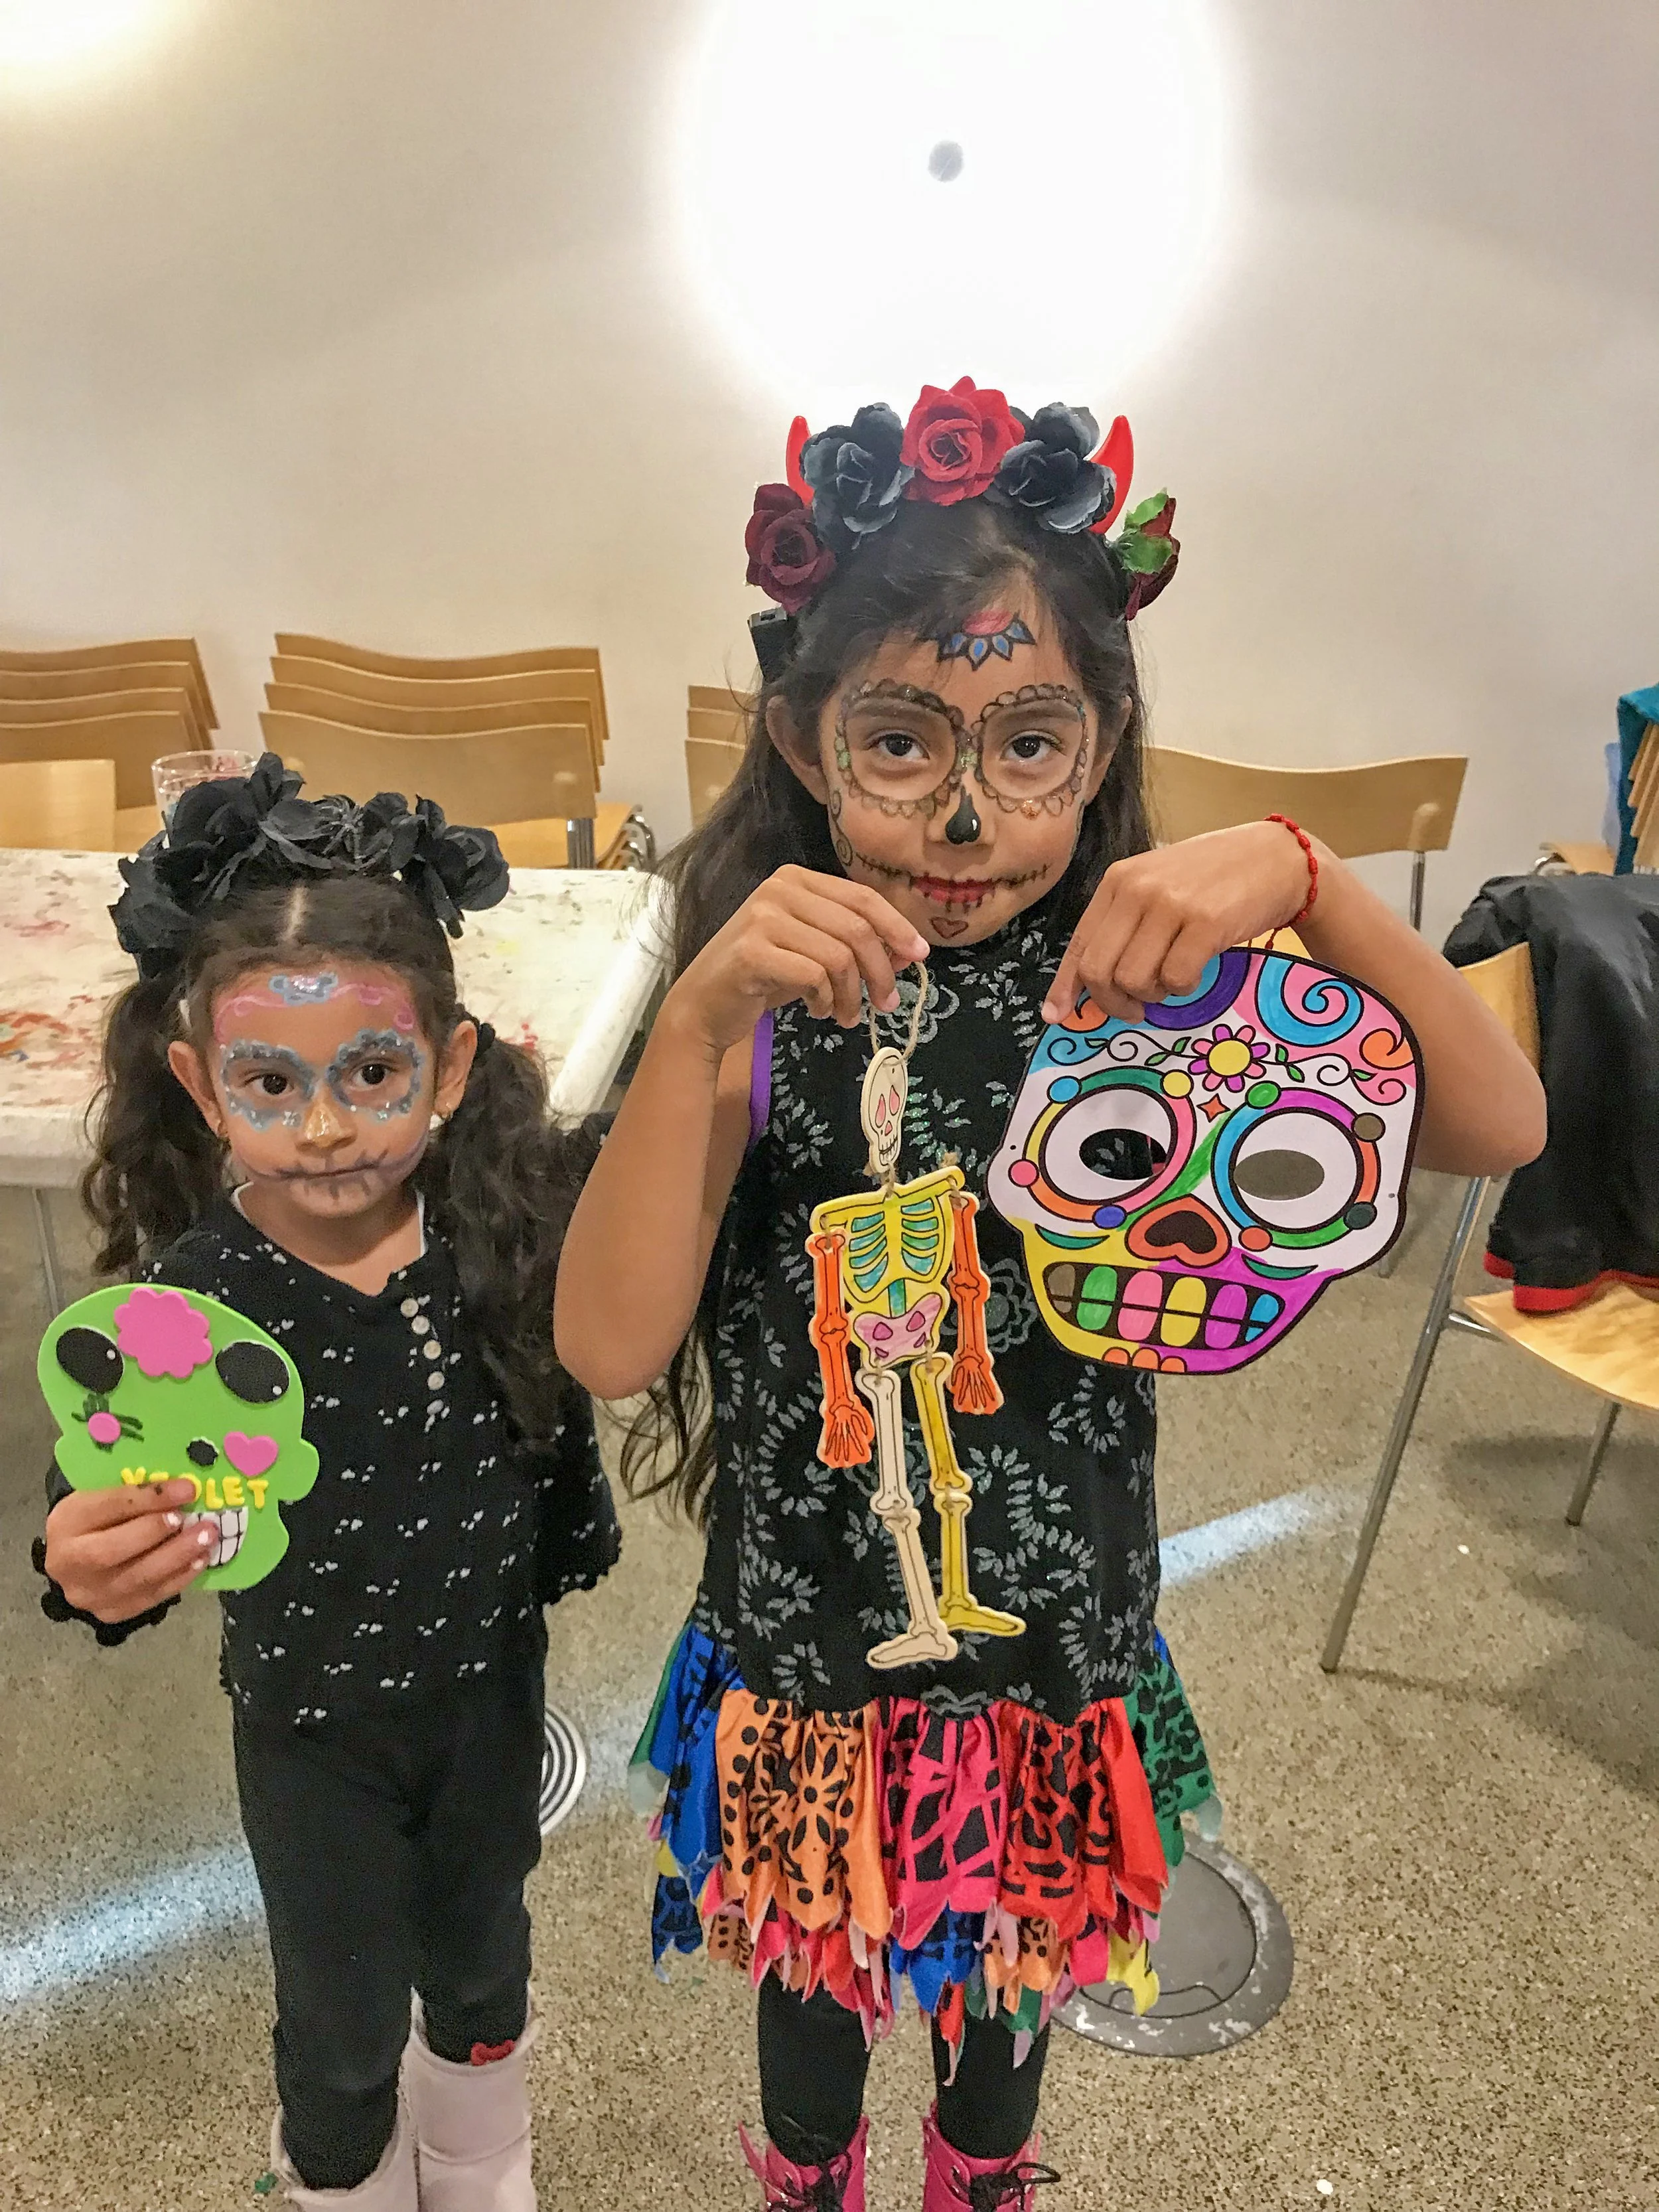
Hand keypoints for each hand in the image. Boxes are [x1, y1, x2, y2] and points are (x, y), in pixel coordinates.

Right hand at [44, 1481, 217, 1622]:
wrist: (78, 1558)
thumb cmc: (98, 1518)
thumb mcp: (104, 1496)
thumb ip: (135, 1493)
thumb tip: (183, 1488)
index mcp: (65, 1522)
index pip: (107, 1507)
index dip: (150, 1498)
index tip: (187, 1489)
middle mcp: (68, 1563)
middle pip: (113, 1550)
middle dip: (159, 1533)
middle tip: (197, 1520)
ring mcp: (88, 1594)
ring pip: (136, 1578)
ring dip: (179, 1557)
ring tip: (208, 1538)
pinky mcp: (110, 1612)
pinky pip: (149, 1597)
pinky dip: (179, 1578)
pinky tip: (200, 1560)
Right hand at [666, 865, 931, 1055]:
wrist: (703, 1006)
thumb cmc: (762, 977)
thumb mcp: (814, 952)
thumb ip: (854, 944)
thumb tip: (908, 952)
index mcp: (797, 878)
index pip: (863, 898)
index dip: (897, 927)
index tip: (919, 956)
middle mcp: (779, 889)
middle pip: (856, 928)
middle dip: (880, 970)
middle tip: (888, 1003)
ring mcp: (762, 918)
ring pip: (839, 956)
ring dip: (851, 994)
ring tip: (845, 1015)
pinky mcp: (752, 952)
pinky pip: (814, 976)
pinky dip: (825, 1001)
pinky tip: (818, 1011)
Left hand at [1045, 821, 1314, 1023]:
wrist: (1275, 859)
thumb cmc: (1214, 880)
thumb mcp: (1158, 890)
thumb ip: (1124, 927)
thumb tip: (1085, 987)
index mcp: (1118, 881)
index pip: (1079, 944)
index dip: (1065, 986)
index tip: (1057, 1016)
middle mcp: (1137, 889)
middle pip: (1099, 970)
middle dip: (1111, 1002)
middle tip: (1133, 1009)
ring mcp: (1171, 905)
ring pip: (1133, 980)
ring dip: (1151, 995)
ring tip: (1169, 981)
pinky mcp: (1206, 923)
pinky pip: (1176, 979)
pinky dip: (1182, 989)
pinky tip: (1195, 972)